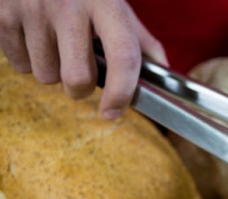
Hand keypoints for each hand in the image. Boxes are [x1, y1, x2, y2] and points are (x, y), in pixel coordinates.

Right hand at [0, 0, 166, 118]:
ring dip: (53, 71)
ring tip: (55, 45)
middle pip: (78, 79)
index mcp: (106, 4)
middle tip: (80, 73)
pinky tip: (35, 38)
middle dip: (80, 88)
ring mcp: (33, 9)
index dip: (121, 92)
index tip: (113, 111)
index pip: (123, 57)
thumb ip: (140, 40)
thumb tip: (164, 73)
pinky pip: (19, 64)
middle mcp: (70, 6)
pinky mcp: (4, 15)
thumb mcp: (115, 5)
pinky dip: (27, 59)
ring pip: (46, 76)